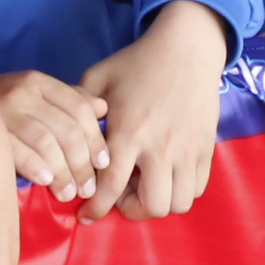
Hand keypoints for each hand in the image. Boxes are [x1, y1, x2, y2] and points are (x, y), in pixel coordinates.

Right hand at [0, 68, 107, 205]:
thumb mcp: (33, 94)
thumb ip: (67, 100)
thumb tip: (102, 109)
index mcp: (38, 81)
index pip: (80, 108)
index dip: (96, 139)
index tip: (103, 164)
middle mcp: (22, 91)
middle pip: (67, 129)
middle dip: (82, 164)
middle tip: (88, 188)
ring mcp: (2, 109)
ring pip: (47, 143)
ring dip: (63, 173)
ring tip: (68, 193)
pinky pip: (18, 151)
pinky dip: (36, 168)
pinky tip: (45, 181)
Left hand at [79, 0, 229, 221]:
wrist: (187, 48)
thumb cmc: (137, 63)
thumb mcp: (98, 78)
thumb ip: (76, 107)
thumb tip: (57, 131)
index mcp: (128, 132)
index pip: (110, 188)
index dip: (95, 209)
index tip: (85, 215)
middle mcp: (161, 148)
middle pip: (151, 206)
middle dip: (131, 211)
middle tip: (120, 198)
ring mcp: (188, 150)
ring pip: (178, 203)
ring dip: (158, 203)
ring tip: (143, 187)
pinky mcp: (206, 148)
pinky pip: (197, 188)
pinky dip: (180, 192)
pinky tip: (165, 177)